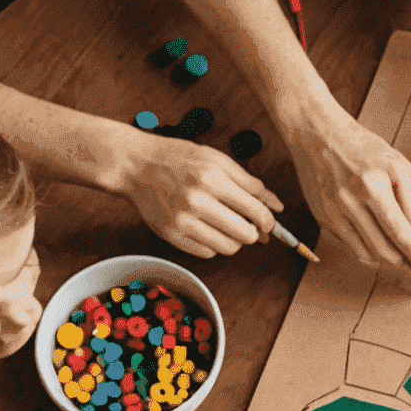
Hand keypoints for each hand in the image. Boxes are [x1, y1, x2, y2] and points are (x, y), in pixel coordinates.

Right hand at [120, 130, 280, 257]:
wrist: (134, 164)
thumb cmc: (177, 158)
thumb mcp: (215, 159)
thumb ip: (248, 182)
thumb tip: (276, 205)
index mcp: (212, 178)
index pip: (255, 211)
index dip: (268, 222)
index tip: (269, 224)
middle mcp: (197, 201)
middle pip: (245, 234)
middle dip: (253, 233)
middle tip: (249, 225)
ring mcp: (183, 221)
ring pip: (229, 247)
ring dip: (235, 240)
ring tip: (228, 226)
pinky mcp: (172, 235)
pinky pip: (208, 252)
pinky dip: (214, 244)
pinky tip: (207, 228)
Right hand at [288, 106, 410, 272]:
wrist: (317, 134)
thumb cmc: (362, 148)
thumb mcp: (397, 166)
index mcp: (374, 185)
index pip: (401, 232)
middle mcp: (351, 201)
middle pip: (386, 248)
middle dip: (407, 261)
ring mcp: (334, 211)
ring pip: (369, 252)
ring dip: (390, 259)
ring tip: (403, 257)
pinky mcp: (323, 217)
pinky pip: (351, 247)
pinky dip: (369, 254)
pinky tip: (380, 251)